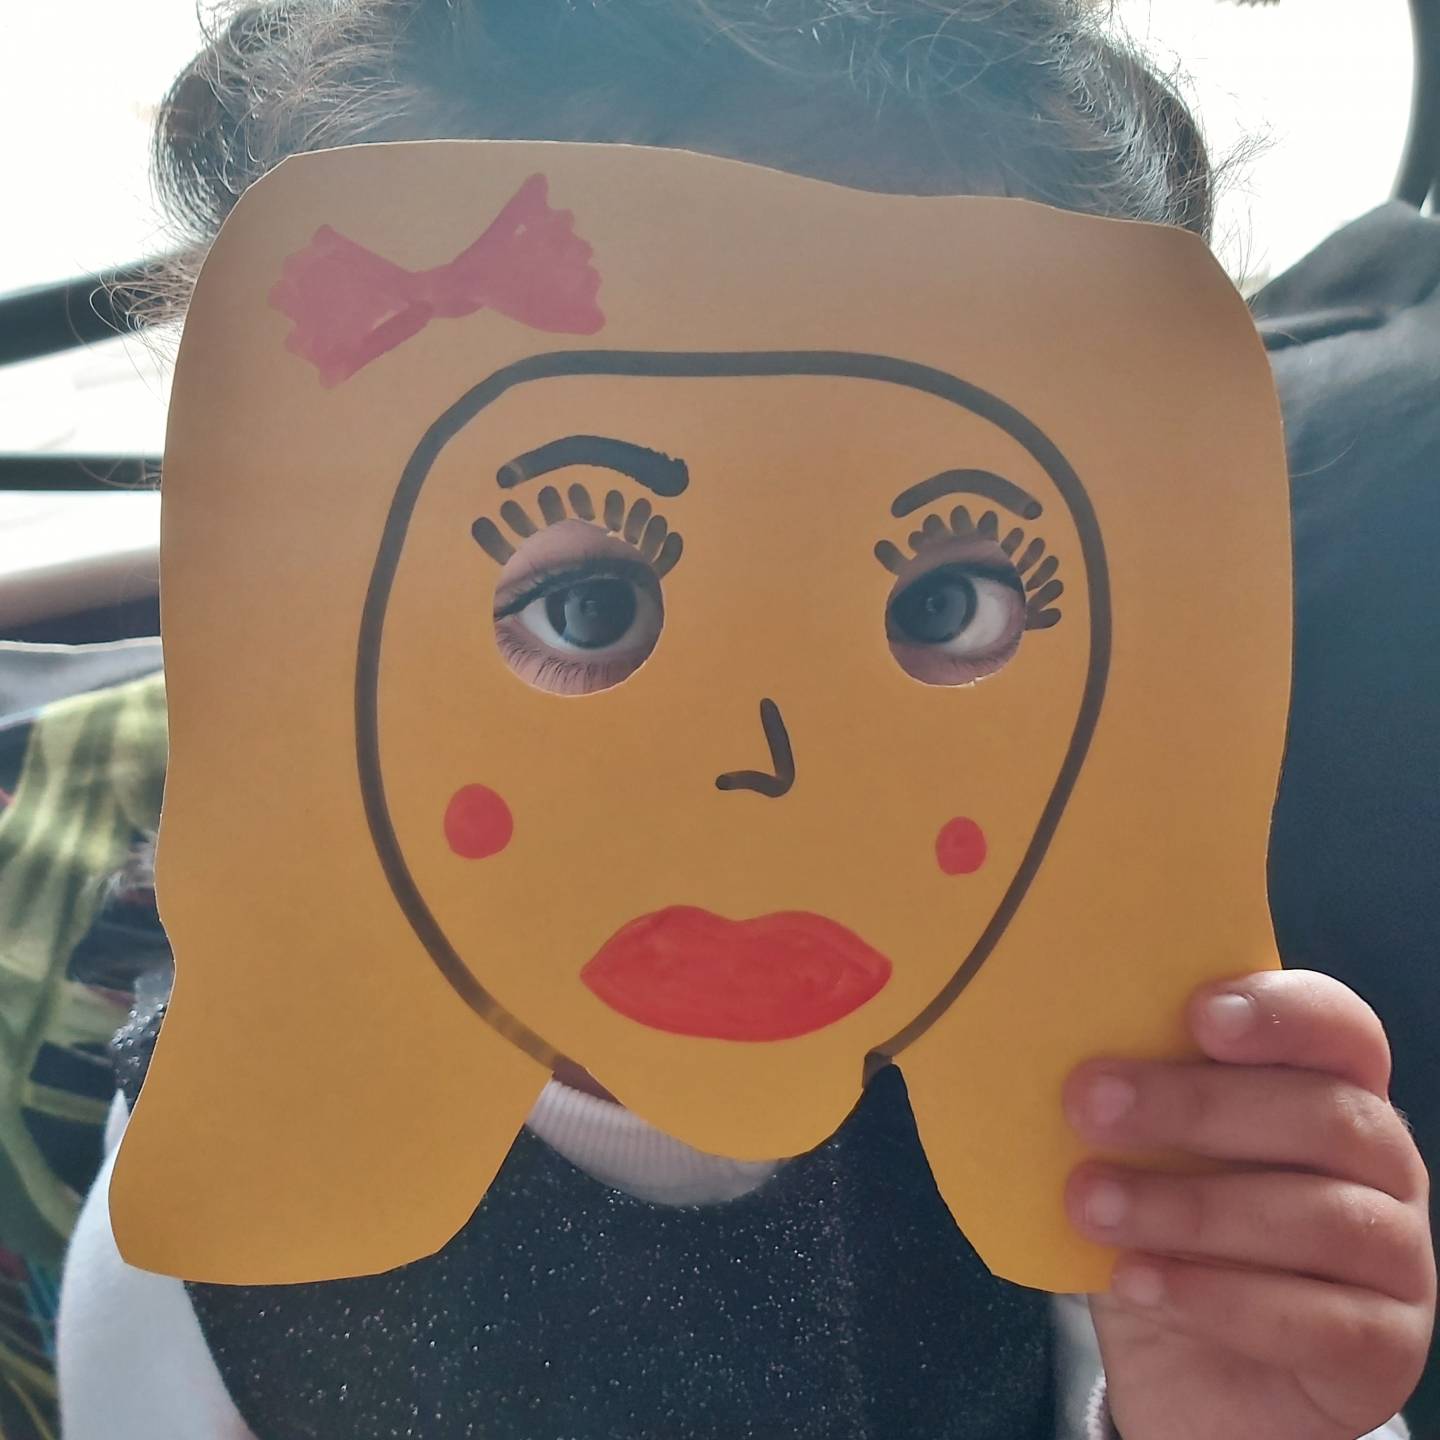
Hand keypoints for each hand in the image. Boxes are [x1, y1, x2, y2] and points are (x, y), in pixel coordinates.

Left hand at [1064, 971, 1434, 1439]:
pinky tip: (1139, 1281)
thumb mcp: (1137, 1155)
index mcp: (1327, 1088)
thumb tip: (1048, 1042)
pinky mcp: (1386, 1351)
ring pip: (1323, 1218)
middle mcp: (1379, 1165)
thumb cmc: (1164, 1233)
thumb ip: (1125, 1100)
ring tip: (1090, 1205)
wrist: (1189, 1381)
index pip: (1340, 1029)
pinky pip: (1321, 1320)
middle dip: (1197, 1106)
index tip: (1198, 1015)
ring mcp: (1398, 1259)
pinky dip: (1219, 1298)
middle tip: (1089, 1104)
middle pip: (1323, 1116)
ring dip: (1191, 1208)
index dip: (1283, 1013)